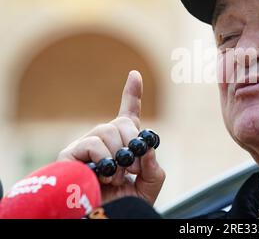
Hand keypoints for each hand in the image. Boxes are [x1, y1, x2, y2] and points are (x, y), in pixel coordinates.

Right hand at [57, 70, 164, 204]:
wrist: (111, 217)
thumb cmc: (129, 201)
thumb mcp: (151, 182)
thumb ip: (154, 164)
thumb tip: (147, 148)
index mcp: (125, 141)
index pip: (128, 113)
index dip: (132, 93)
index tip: (135, 75)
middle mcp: (104, 139)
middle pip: (121, 123)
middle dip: (133, 143)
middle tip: (134, 167)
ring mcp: (87, 145)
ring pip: (106, 131)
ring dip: (119, 154)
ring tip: (119, 175)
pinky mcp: (71, 155)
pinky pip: (91, 143)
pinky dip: (104, 157)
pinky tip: (106, 172)